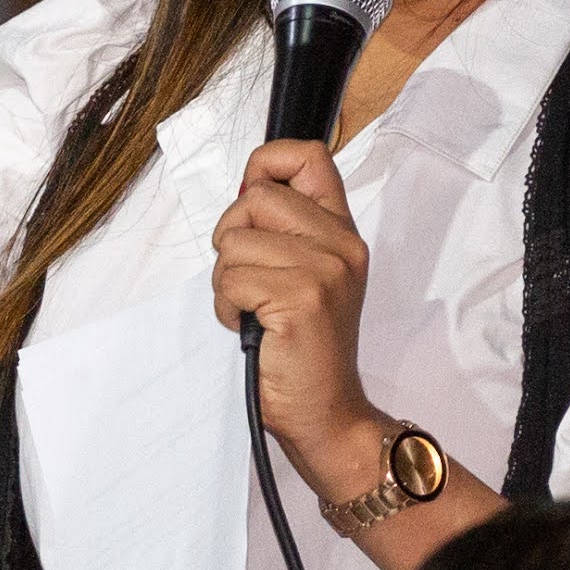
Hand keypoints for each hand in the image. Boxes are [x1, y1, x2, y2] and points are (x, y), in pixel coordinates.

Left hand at [213, 139, 376, 465]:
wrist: (327, 413)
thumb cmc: (304, 347)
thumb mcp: (308, 274)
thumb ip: (285, 229)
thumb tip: (247, 186)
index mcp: (343, 232)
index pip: (308, 156)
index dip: (266, 165)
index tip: (251, 200)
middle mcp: (341, 245)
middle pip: (255, 197)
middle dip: (232, 237)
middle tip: (249, 278)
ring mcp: (324, 271)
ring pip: (234, 242)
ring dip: (227, 281)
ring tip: (254, 310)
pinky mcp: (301, 299)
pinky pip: (231, 279)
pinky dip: (227, 307)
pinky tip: (252, 327)